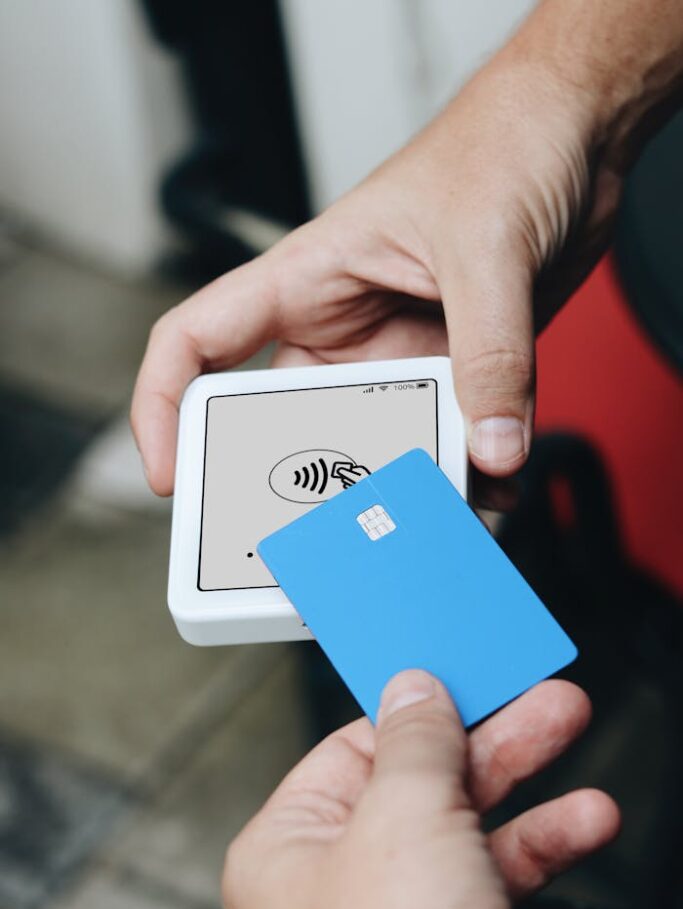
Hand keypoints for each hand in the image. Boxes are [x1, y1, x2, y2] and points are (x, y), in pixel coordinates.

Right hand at [131, 1, 682, 496]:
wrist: (576, 130)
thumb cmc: (502, 145)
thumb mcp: (485, 248)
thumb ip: (489, 353)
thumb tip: (492, 448)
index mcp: (306, 279)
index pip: (197, 341)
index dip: (164, 406)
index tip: (172, 476)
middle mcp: (342, 325)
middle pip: (288, 423)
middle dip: (302, 486)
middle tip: (321, 538)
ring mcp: (398, 352)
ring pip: (378, 445)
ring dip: (404, 488)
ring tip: (436, 519)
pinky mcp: (455, 368)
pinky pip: (448, 438)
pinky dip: (471, 471)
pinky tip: (497, 487)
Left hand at [223, 672, 619, 908]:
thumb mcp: (407, 813)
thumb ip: (416, 739)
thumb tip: (413, 689)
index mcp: (290, 849)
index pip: (358, 750)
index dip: (423, 712)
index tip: (474, 683)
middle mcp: (333, 899)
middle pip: (427, 799)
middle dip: (503, 758)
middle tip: (555, 713)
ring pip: (471, 866)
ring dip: (538, 840)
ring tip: (591, 813)